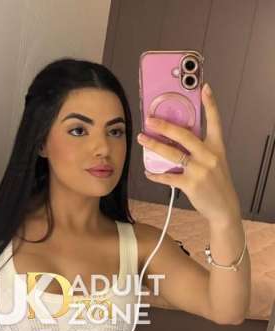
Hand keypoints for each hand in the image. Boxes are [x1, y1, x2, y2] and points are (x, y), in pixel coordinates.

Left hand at [137, 82, 241, 226]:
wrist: (224, 208)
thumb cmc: (217, 184)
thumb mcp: (216, 162)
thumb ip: (201, 150)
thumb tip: (178, 140)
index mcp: (217, 147)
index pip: (215, 121)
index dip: (210, 104)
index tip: (204, 87)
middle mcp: (208, 156)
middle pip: (184, 135)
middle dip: (165, 126)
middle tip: (150, 119)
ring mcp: (199, 170)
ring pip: (172, 154)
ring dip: (154, 146)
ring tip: (142, 139)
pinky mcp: (190, 184)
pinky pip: (168, 177)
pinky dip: (156, 174)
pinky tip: (148, 171)